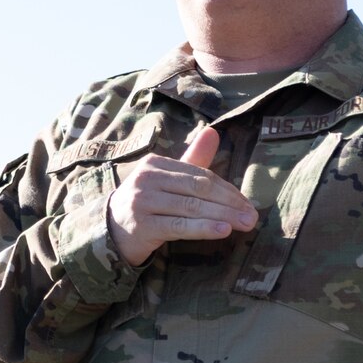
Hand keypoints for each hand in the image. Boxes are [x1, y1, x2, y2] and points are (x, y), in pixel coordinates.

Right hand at [106, 126, 256, 266]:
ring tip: (245, 224)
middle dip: (229, 203)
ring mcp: (142, 201)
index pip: (200, 174)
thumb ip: (193, 158)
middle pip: (198, 189)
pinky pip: (179, 226)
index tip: (247, 204)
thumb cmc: (146, 203)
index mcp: (156, 163)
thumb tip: (213, 132)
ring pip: (191, 207)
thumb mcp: (167, 179)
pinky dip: (203, 228)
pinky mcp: (142, 225)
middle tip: (252, 216)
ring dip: (223, 216)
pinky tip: (223, 231)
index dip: (227, 189)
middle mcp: (147, 179)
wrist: (111, 230)